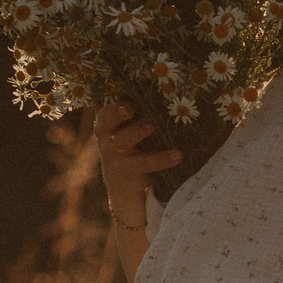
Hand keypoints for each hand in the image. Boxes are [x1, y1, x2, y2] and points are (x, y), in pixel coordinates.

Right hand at [88, 102, 182, 227]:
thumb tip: (165, 89)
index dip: (112, 99)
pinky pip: (144, 164)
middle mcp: (108, 139)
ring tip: (150, 126)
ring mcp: (116, 157)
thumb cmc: (135, 153)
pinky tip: (178, 155)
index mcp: (109, 126)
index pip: (105, 107)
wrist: (126, 193)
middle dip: (114, 112)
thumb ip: (141, 115)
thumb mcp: (132, 135)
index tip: (123, 91)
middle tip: (128, 107)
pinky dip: (161, 159)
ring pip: (122, 140)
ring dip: (136, 131)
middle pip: (105, 121)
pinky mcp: (129, 173)